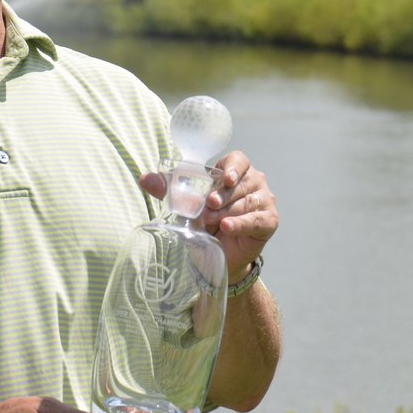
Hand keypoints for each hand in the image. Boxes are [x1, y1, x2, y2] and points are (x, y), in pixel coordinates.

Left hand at [141, 151, 278, 282]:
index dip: (232, 167)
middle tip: (207, 207)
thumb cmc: (203, 220)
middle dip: (222, 196)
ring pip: (247, 201)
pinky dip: (240, 223)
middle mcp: (254, 181)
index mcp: (234, 170)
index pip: (238, 160)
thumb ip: (166, 189)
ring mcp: (264, 200)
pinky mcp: (269, 221)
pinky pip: (256, 219)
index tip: (223, 178)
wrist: (216, 252)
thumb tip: (144, 179)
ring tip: (213, 222)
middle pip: (241, 183)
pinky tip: (227, 227)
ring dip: (227, 211)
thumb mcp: (185, 203)